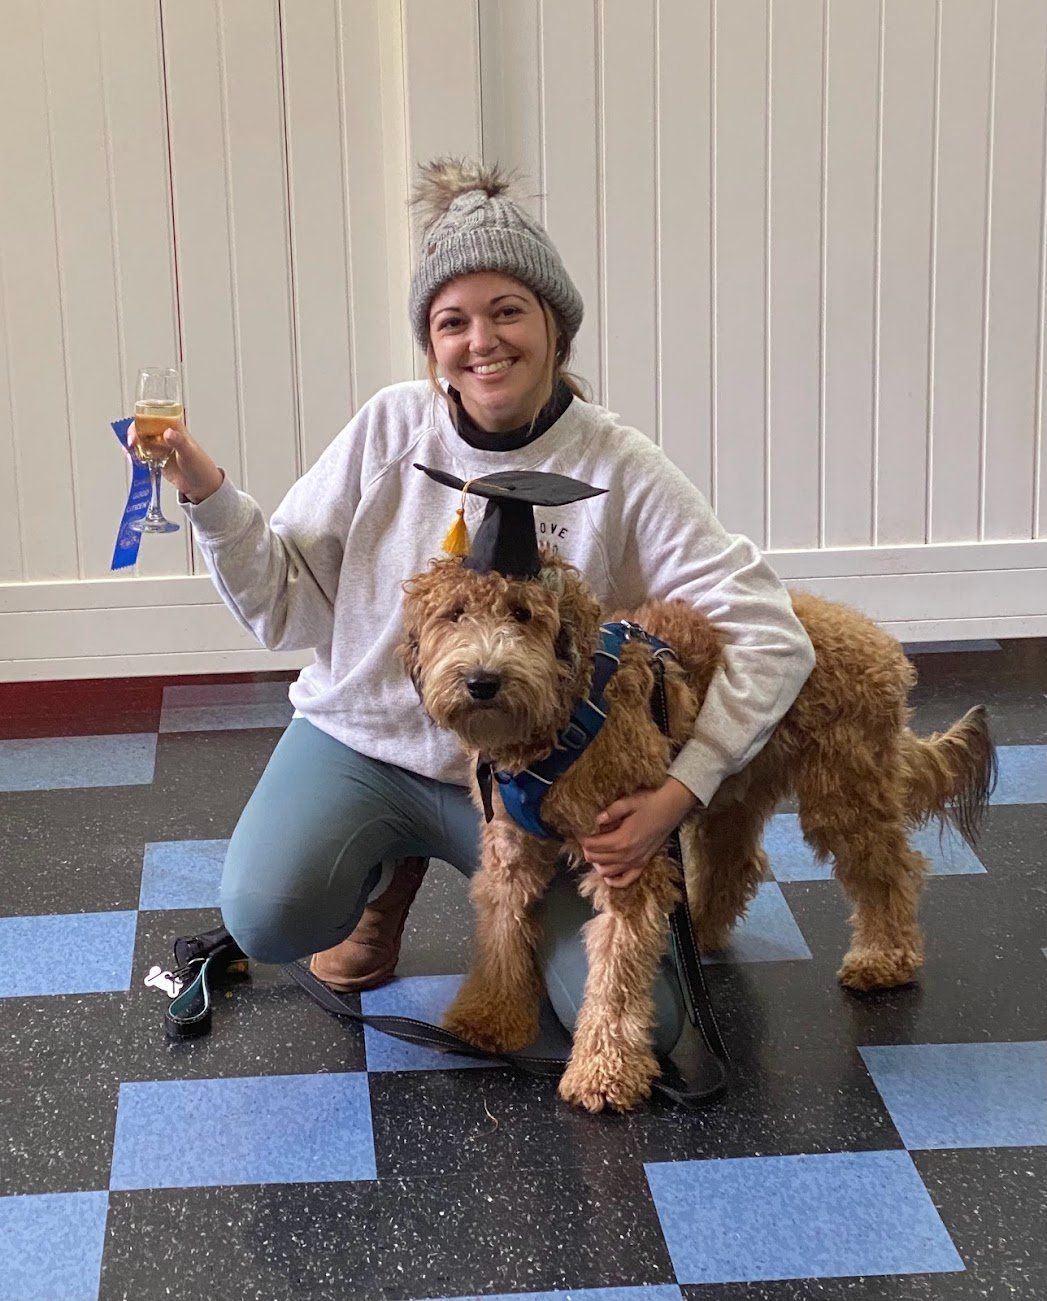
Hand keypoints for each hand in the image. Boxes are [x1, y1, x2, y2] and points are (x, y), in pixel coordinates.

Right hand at [128, 418, 223, 503]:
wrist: (201, 486)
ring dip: (132, 445)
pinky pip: (141, 453)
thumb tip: (168, 433)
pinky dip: (135, 455)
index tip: (136, 431)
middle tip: (131, 444)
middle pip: (143, 427)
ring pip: (140, 440)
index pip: (154, 416)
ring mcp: (159, 446)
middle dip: (133, 433)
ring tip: (132, 454)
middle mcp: (165, 434)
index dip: (141, 420)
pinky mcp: (156, 458)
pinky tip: (135, 460)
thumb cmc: (200, 467)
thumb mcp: (189, 453)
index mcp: (174, 427)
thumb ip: (179, 442)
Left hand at [578, 777, 698, 888]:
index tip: (578, 831)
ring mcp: (636, 861)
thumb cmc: (650, 802)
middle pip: (596, 859)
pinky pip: (626, 880)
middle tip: (585, 839)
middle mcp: (627, 854)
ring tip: (595, 851)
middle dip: (587, 850)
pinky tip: (608, 875)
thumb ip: (610, 812)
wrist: (672, 808)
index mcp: (621, 839)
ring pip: (607, 871)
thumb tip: (595, 819)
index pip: (592, 845)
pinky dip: (614, 880)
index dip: (582, 839)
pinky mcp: (643, 864)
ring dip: (597, 863)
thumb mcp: (628, 802)